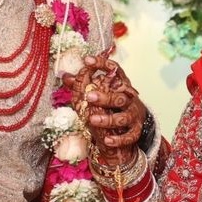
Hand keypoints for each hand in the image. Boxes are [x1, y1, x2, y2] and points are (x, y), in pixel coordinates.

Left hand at [66, 53, 145, 167]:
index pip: (115, 70)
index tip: (87, 60)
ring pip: (123, 117)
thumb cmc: (115, 104)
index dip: (102, 64)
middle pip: (119, 97)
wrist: (136, 121)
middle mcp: (129, 100)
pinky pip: (129, 136)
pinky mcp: (136, 131)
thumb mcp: (103, 92)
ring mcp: (133, 116)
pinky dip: (118, 139)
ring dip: (108, 119)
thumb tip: (66, 77)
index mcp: (121, 86)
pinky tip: (107, 140)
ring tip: (92, 120)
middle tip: (89, 96)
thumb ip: (84, 85)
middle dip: (104, 97)